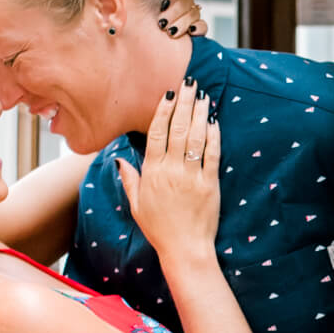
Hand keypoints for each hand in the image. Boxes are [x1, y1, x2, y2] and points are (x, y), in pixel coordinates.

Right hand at [124, 85, 221, 263]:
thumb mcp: (137, 205)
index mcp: (152, 173)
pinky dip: (213, 136)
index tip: (168, 93)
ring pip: (195, 138)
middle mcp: (171, 171)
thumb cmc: (160, 229)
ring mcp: (192, 177)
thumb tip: (119, 159)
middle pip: (177, 129)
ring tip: (203, 96)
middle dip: (184, 103)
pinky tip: (214, 121)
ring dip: (199, 114)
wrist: (185, 249)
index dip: (163, 110)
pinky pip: (212, 155)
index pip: (156, 133)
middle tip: (189, 83)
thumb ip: (130, 180)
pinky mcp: (210, 185)